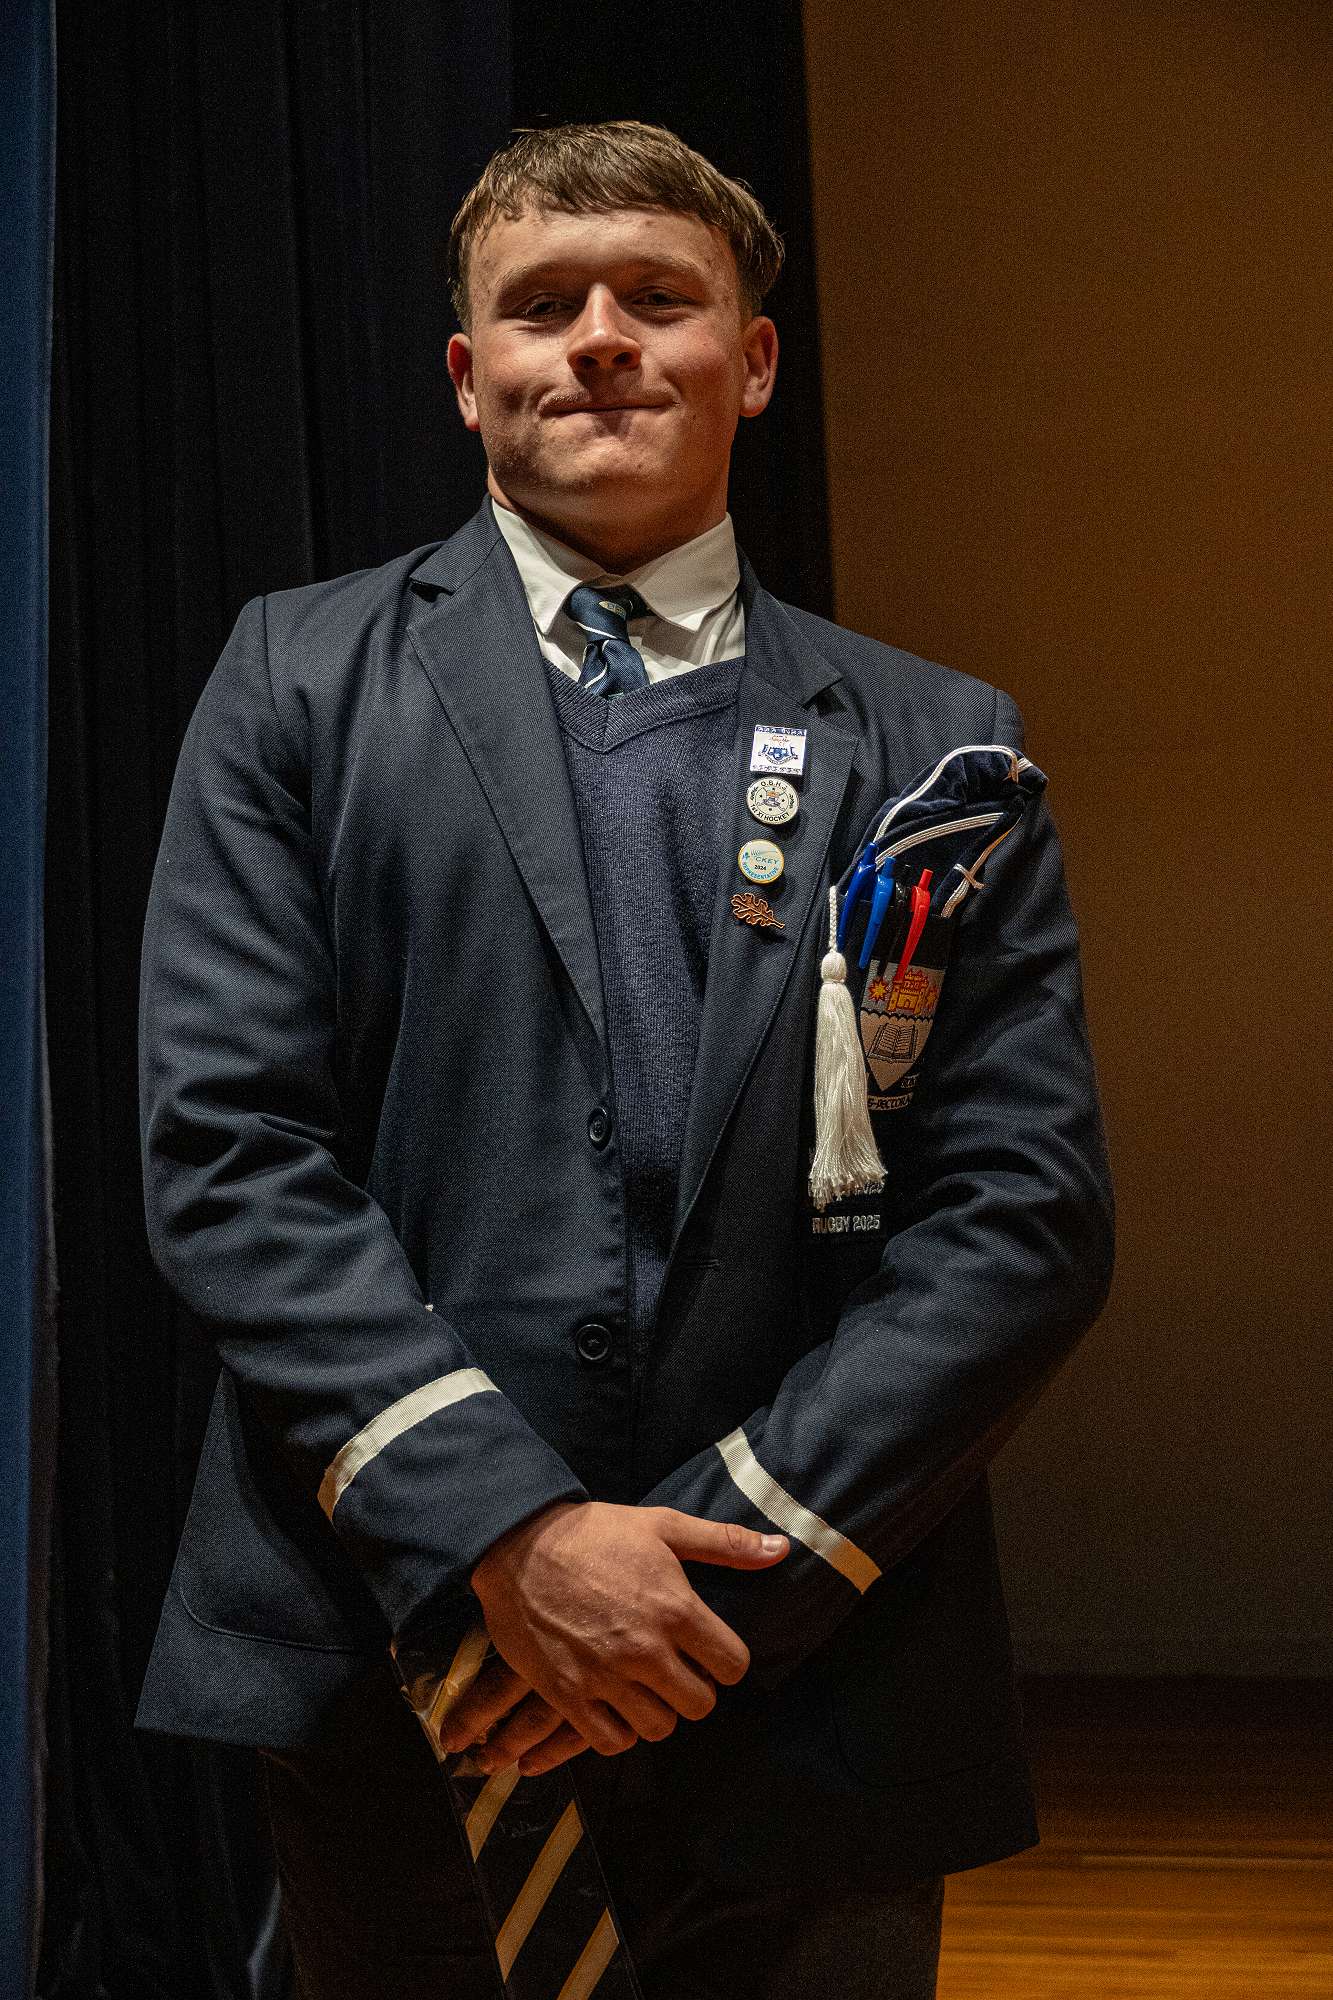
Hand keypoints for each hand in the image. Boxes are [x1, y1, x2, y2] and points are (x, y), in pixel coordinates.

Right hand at [445, 1501, 787, 1769]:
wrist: (517, 1544)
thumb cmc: (594, 1532)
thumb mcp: (663, 1525)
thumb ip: (725, 1543)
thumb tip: (782, 1550)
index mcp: (675, 1609)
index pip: (733, 1665)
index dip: (725, 1660)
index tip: (707, 1649)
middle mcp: (645, 1650)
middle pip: (699, 1705)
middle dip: (694, 1689)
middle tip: (675, 1669)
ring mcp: (605, 1677)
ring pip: (657, 1728)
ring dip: (656, 1711)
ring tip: (643, 1685)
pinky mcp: (567, 1694)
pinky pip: (610, 1742)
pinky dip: (617, 1731)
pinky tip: (614, 1704)